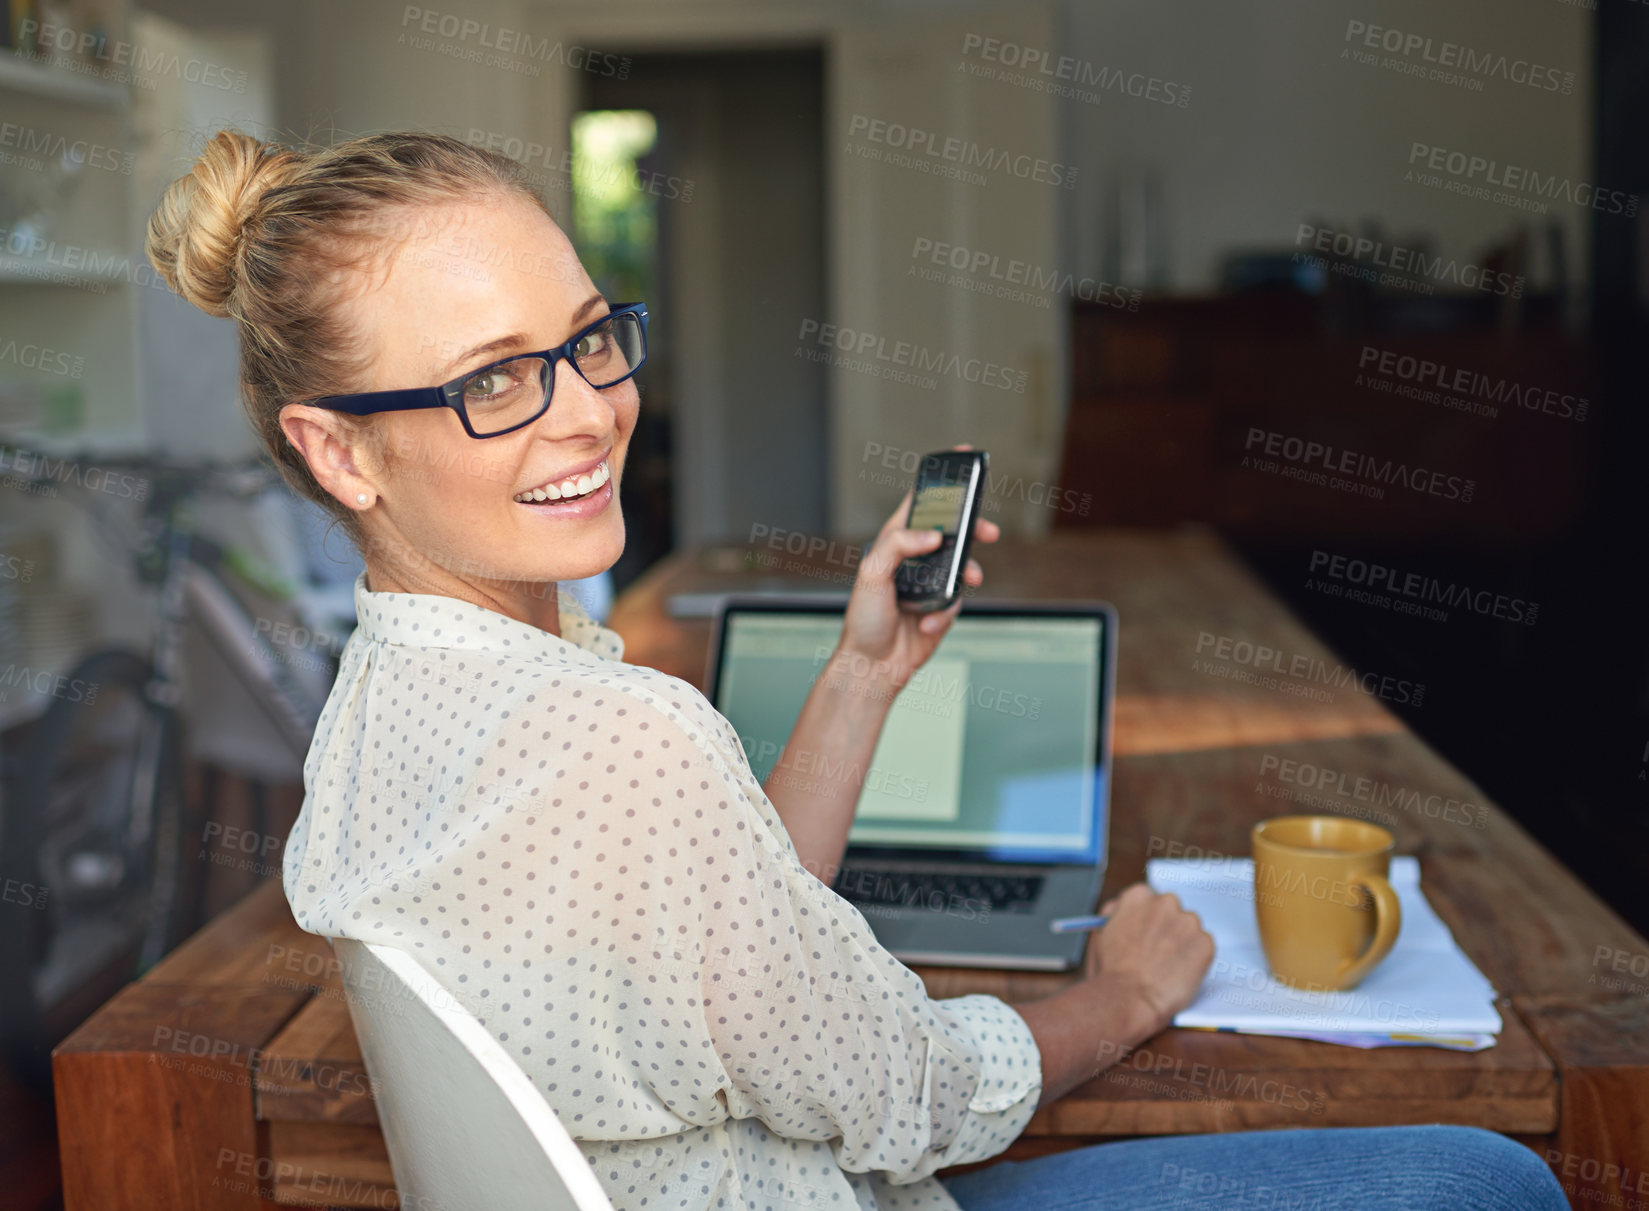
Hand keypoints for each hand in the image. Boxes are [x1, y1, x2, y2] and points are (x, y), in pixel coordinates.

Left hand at [834, 446, 999, 695]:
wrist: (873, 667)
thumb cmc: (864, 620)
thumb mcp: (872, 574)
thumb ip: (899, 545)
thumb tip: (932, 535)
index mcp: (894, 542)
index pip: (919, 503)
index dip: (939, 481)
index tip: (960, 457)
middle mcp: (914, 559)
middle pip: (953, 531)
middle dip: (973, 528)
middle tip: (989, 530)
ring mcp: (930, 583)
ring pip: (964, 565)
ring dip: (967, 574)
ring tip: (965, 582)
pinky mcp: (941, 608)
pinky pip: (958, 601)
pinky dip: (947, 613)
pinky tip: (929, 624)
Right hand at [1083, 883, 1215, 1035]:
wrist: (1129, 998)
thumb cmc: (1110, 971)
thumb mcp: (1100, 932)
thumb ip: (1114, 915)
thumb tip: (1121, 910)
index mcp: (1138, 896)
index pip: (1148, 900)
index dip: (1147, 920)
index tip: (1147, 933)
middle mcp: (1165, 902)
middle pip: (1172, 911)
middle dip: (1167, 929)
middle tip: (1159, 953)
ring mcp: (1188, 921)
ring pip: (1189, 929)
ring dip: (1182, 943)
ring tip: (1167, 967)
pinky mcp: (1205, 943)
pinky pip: (1203, 948)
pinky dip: (1195, 961)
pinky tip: (1178, 974)